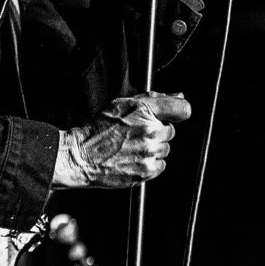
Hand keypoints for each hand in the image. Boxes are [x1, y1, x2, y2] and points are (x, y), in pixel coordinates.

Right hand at [52, 93, 191, 189]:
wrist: (82, 155)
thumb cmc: (99, 128)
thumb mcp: (123, 104)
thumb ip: (154, 98)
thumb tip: (180, 95)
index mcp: (145, 111)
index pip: (182, 109)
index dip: (178, 111)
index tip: (171, 116)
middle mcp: (150, 132)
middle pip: (170, 131)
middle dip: (158, 132)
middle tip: (136, 134)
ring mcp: (150, 152)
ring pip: (165, 149)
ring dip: (153, 148)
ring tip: (131, 147)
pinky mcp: (147, 170)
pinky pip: (160, 165)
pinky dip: (150, 163)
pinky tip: (133, 158)